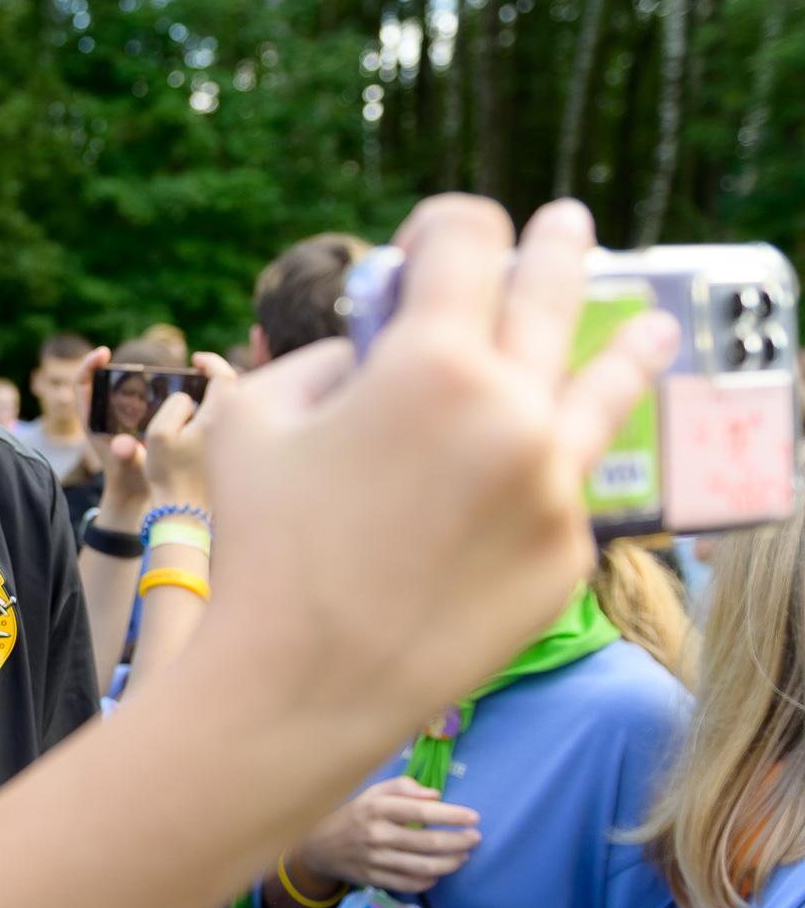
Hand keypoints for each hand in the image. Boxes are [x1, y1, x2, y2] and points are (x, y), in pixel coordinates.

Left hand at [75, 348, 148, 524]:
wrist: (134, 492)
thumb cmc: (129, 479)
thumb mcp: (128, 465)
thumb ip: (126, 455)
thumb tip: (124, 446)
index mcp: (92, 420)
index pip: (81, 384)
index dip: (88, 364)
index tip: (104, 352)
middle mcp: (100, 414)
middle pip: (100, 380)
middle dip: (114, 367)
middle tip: (137, 365)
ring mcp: (114, 417)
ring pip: (117, 387)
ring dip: (131, 376)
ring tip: (152, 374)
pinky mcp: (129, 421)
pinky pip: (134, 397)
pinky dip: (145, 389)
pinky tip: (164, 388)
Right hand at [142, 353, 236, 510]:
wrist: (185, 513)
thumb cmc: (169, 475)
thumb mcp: (159, 433)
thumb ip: (175, 405)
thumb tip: (188, 399)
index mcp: (220, 417)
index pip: (226, 375)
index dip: (211, 361)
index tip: (195, 360)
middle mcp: (237, 428)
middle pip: (237, 389)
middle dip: (219, 378)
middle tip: (199, 375)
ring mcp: (241, 443)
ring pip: (238, 408)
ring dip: (222, 398)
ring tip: (199, 399)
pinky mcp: (239, 456)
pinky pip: (236, 426)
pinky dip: (224, 416)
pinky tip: (204, 425)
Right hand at [200, 196, 678, 728]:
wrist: (305, 683)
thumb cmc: (264, 547)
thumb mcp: (255, 419)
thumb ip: (324, 358)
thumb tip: (375, 351)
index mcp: (430, 361)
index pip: (465, 238)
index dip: (442, 224)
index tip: (429, 240)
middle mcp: (512, 408)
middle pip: (552, 291)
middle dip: (553, 246)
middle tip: (564, 225)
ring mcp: (553, 482)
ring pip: (606, 387)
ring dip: (628, 343)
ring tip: (651, 325)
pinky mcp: (569, 550)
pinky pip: (571, 480)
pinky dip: (559, 457)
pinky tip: (567, 452)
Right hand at [292, 777, 479, 893]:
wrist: (319, 846)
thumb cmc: (354, 815)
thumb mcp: (373, 792)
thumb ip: (404, 787)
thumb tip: (436, 796)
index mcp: (377, 808)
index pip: (421, 812)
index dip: (451, 816)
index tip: (474, 817)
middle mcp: (377, 834)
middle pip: (428, 842)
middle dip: (458, 841)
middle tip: (475, 839)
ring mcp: (375, 860)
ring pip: (423, 867)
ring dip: (451, 863)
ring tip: (464, 856)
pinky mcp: (374, 879)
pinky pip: (410, 884)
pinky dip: (430, 880)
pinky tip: (440, 873)